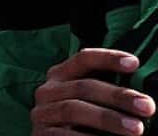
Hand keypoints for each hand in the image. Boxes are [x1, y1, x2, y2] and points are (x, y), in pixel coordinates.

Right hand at [32, 49, 155, 134]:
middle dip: (117, 95)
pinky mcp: (41, 135)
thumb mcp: (90, 102)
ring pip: (74, 109)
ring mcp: (42, 113)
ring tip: (136, 129)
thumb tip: (140, 95)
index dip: (107, 58)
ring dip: (107, 119)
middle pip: (83, 86)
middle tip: (147, 106)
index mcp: (60, 76)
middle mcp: (48, 91)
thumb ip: (105, 94)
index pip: (83, 59)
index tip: (134, 63)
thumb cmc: (81, 122)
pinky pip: (64, 135)